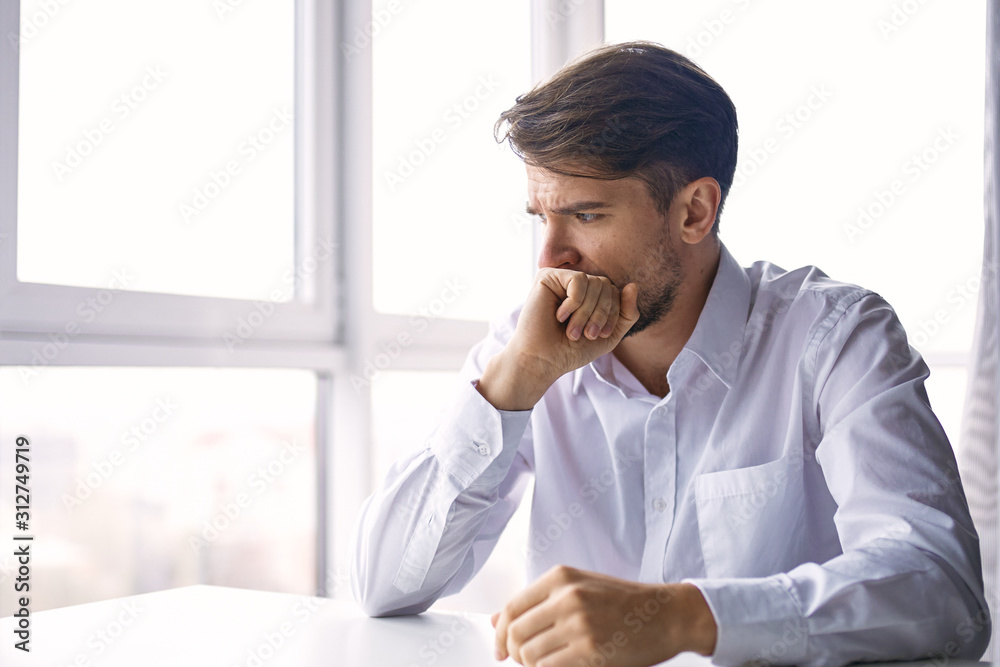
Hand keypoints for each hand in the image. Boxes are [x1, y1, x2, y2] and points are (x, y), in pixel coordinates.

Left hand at [491, 565, 716, 666]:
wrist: (667, 614)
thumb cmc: (625, 602)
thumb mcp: (580, 588)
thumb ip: (539, 602)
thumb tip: (497, 619)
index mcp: (561, 578)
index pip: (511, 608)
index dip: (499, 634)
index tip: (500, 650)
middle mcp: (567, 597)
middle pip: (515, 633)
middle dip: (513, 653)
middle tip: (523, 661)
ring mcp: (578, 625)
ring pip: (529, 654)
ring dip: (532, 665)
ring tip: (547, 663)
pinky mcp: (590, 651)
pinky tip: (561, 666)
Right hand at [513, 269, 638, 378]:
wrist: (543, 361)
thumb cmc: (571, 350)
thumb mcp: (609, 335)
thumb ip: (627, 313)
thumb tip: (633, 285)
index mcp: (589, 296)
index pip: (615, 292)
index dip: (613, 314)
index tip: (598, 335)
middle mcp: (576, 284)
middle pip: (606, 285)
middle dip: (601, 314)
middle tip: (586, 335)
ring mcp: (561, 279)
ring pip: (594, 283)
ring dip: (586, 312)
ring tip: (572, 331)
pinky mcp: (547, 276)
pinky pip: (578, 280)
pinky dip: (574, 303)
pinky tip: (559, 316)